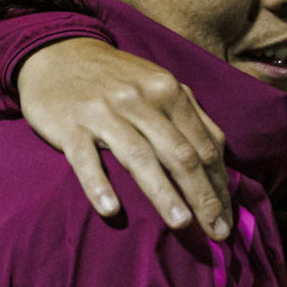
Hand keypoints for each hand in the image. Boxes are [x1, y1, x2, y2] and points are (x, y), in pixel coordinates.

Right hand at [17, 39, 232, 238]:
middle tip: (217, 233)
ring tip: (182, 224)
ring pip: (139, 156)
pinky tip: (112, 210)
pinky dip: (99, 184)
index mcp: (169, 91)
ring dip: (163, 193)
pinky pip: (85, 159)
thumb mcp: (159, 85)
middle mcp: (140, 100)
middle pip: (179, 154)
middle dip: (203, 196)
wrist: (57, 53)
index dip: (220, 184)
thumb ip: (190, 117)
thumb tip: (221, 161)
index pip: (204, 145)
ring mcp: (103, 112)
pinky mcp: (69, 125)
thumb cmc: (117, 79)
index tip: (228, 218)